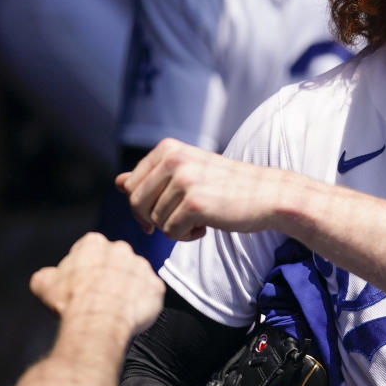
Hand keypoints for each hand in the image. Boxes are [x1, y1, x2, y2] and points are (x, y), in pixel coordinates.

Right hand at [29, 232, 164, 333]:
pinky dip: (142, 303)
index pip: (90, 251)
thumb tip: (46, 277)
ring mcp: (141, 267)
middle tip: (99, 295)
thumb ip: (46, 275)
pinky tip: (129, 313)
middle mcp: (121, 249)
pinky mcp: (156, 286)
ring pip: (134, 276)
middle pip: (115, 261)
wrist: (97, 321)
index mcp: (94, 244)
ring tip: (114, 307)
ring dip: (127, 288)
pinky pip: (150, 294)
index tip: (82, 282)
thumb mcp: (43, 284)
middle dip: (108, 275)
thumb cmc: (72, 301)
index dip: (84, 269)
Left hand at [115, 138, 284, 240]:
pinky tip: (206, 227)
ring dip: (175, 228)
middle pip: (136, 203)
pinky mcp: (194, 203)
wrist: (268, 195)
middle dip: (153, 219)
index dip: (140, 206)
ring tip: (200, 219)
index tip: (159, 214)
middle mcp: (173, 159)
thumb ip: (152, 177)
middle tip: (179, 221)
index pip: (129, 184)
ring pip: (155, 220)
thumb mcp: (188, 174)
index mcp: (168, 148)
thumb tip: (117, 181)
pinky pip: (171, 232)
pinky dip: (187, 236)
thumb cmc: (228, 186)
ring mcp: (184, 180)